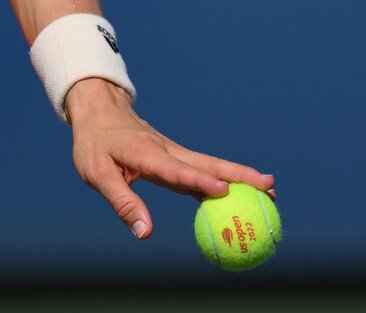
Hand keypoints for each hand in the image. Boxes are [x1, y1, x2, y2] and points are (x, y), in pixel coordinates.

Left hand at [66, 78, 275, 238]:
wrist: (102, 114)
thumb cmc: (96, 145)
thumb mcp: (99, 175)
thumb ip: (123, 202)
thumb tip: (146, 234)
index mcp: (148, 155)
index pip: (178, 170)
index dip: (200, 181)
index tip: (224, 191)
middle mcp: (169, 152)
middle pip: (210, 164)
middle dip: (241, 175)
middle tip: (270, 186)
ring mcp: (176, 153)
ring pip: (212, 165)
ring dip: (241, 177)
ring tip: (269, 190)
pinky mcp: (176, 157)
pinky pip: (203, 171)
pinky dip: (224, 181)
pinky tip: (238, 193)